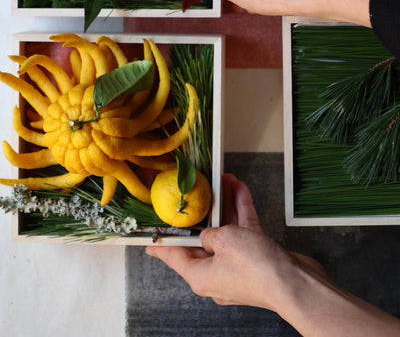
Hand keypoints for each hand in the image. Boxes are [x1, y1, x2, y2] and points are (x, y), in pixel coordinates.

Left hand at [146, 174, 399, 336]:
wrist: (296, 283)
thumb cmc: (257, 268)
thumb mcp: (223, 240)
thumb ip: (209, 232)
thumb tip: (208, 232)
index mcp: (200, 275)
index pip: (172, 255)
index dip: (160, 241)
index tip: (148, 233)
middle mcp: (215, 272)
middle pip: (200, 238)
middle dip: (201, 211)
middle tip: (195, 189)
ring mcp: (236, 266)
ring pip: (225, 231)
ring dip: (225, 205)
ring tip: (222, 180)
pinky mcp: (255, 259)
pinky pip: (243, 232)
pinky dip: (241, 212)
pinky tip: (240, 188)